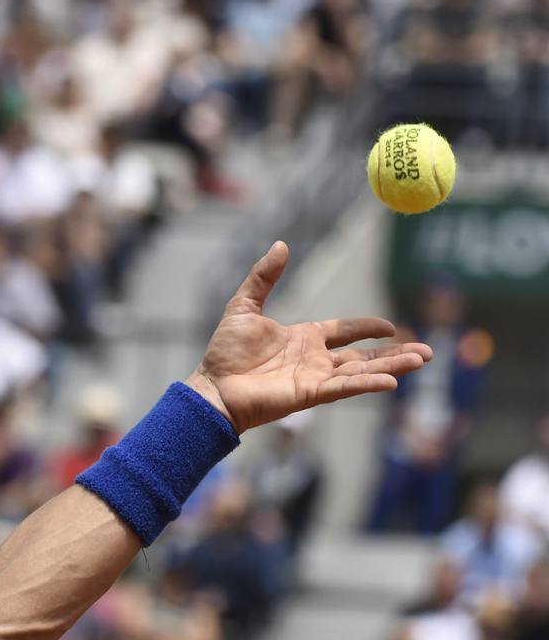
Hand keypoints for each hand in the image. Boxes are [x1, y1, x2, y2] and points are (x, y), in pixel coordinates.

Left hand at [187, 242, 431, 433]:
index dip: (366, 328)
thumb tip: (281, 245)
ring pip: (362, 371)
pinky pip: (344, 388)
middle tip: (426, 351)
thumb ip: (263, 277)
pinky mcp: (310, 394)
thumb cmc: (225, 352)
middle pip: (363, 355)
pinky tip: (391, 381)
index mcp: (303, 339)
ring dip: (392, 365)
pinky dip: (367, 384)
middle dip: (394, 353)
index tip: (390, 327)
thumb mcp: (244, 306)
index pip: (344, 332)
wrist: (213, 387)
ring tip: (421, 360)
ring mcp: (315, 378)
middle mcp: (314, 360)